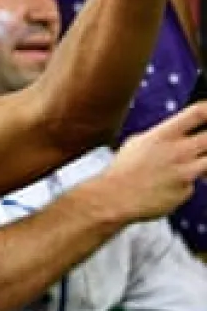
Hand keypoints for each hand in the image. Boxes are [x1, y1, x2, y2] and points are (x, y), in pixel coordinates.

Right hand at [88, 102, 206, 221]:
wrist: (112, 197)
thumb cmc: (122, 170)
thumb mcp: (138, 142)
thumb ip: (162, 136)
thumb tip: (179, 134)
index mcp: (164, 135)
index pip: (199, 113)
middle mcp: (178, 151)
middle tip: (202, 144)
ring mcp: (184, 171)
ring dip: (204, 162)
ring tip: (190, 165)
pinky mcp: (186, 190)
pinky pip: (194, 184)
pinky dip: (185, 184)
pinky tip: (168, 187)